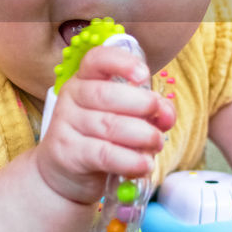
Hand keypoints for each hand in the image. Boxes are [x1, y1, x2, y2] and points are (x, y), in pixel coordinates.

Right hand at [33, 45, 174, 205]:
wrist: (67, 172)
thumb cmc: (100, 137)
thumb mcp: (124, 116)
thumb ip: (148, 109)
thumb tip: (166, 112)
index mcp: (85, 79)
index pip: (97, 60)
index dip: (122, 62)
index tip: (144, 74)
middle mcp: (72, 97)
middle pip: (106, 94)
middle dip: (142, 104)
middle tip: (160, 119)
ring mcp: (66, 125)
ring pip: (109, 125)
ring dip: (142, 135)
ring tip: (156, 143)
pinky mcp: (68, 153)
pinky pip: (104, 153)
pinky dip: (130, 160)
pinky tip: (144, 165)